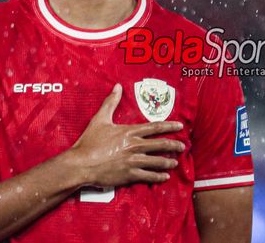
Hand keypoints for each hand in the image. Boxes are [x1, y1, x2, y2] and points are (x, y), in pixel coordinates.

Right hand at [70, 83, 184, 187]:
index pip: (155, 127)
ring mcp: (133, 161)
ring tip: (175, 162)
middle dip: (174, 145)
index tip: (180, 126)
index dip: (169, 126)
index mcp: (129, 132)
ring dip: (168, 162)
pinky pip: (148, 175)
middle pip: (160, 145)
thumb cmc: (89, 141)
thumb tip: (118, 86)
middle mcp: (134, 146)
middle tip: (183, 146)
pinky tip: (164, 176)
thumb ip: (111, 102)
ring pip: (157, 161)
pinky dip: (158, 176)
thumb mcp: (99, 119)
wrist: (81, 164)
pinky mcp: (129, 175)